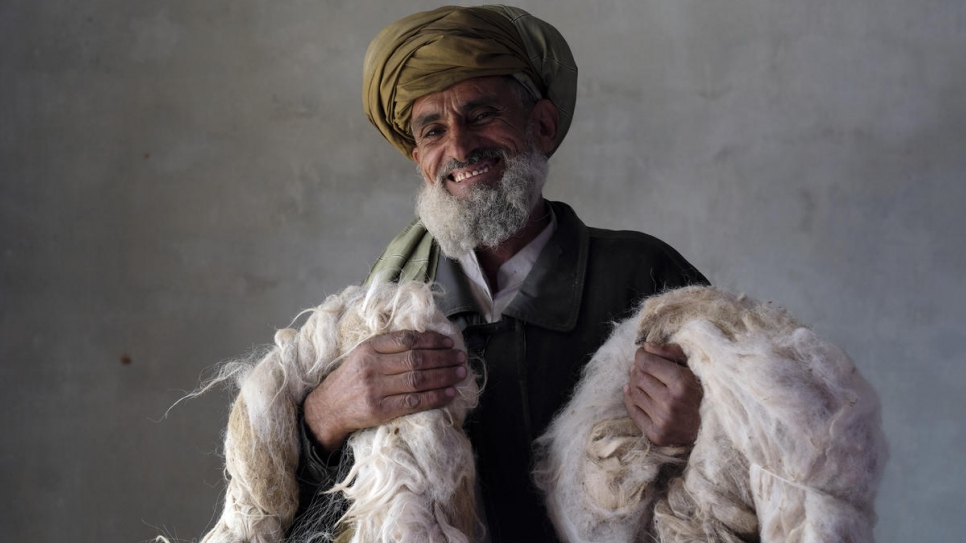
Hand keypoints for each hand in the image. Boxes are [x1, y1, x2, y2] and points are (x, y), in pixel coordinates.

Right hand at [303, 330, 467, 452]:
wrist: (326, 409)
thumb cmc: (350, 380)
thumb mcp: (363, 356)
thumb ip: (388, 348)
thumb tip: (425, 342)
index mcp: (369, 348)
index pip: (407, 340)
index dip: (432, 340)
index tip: (449, 342)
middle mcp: (372, 366)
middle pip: (416, 359)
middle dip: (443, 358)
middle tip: (461, 358)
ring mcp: (375, 388)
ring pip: (418, 379)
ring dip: (444, 376)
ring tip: (461, 373)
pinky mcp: (379, 409)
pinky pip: (414, 402)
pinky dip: (435, 397)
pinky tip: (449, 393)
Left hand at [623, 342, 702, 446]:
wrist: (709, 429)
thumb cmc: (701, 392)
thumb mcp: (692, 367)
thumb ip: (671, 353)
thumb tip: (646, 346)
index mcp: (682, 383)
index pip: (647, 363)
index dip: (641, 355)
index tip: (644, 353)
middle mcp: (671, 403)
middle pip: (639, 376)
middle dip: (639, 368)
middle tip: (644, 367)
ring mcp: (663, 421)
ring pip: (634, 392)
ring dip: (635, 382)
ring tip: (643, 379)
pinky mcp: (656, 435)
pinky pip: (633, 411)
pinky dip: (630, 398)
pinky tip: (634, 392)